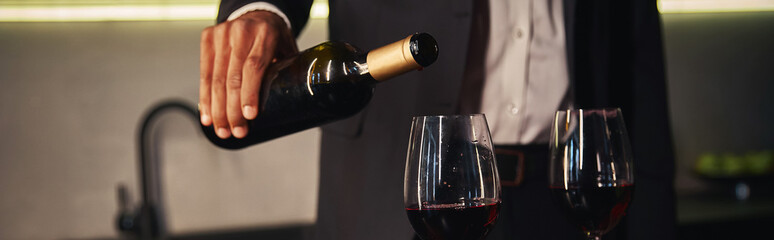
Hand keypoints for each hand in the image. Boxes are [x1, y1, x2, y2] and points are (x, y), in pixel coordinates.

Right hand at [199, 10, 297, 138]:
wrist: (256, 14)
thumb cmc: (274, 37)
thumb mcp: (286, 49)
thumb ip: (287, 71)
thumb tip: (298, 105)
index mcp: (266, 34)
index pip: (255, 67)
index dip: (250, 93)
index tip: (250, 116)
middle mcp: (241, 31)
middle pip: (233, 77)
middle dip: (232, 109)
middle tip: (236, 131)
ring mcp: (222, 33)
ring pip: (216, 78)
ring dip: (217, 108)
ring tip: (222, 129)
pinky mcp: (208, 38)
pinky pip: (204, 73)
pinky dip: (205, 97)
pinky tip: (208, 114)